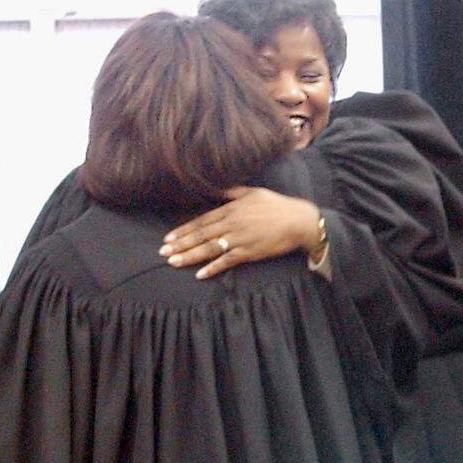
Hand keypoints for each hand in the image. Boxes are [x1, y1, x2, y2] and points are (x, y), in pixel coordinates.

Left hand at [159, 186, 322, 278]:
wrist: (298, 221)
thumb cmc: (277, 205)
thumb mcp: (254, 192)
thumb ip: (233, 191)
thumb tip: (217, 188)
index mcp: (231, 209)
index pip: (201, 221)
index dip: (184, 230)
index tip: (169, 237)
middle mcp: (232, 224)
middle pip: (201, 236)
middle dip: (180, 244)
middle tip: (163, 252)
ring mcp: (240, 239)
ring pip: (209, 249)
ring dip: (190, 256)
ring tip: (174, 262)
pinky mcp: (249, 252)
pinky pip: (227, 261)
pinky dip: (213, 268)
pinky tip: (200, 274)